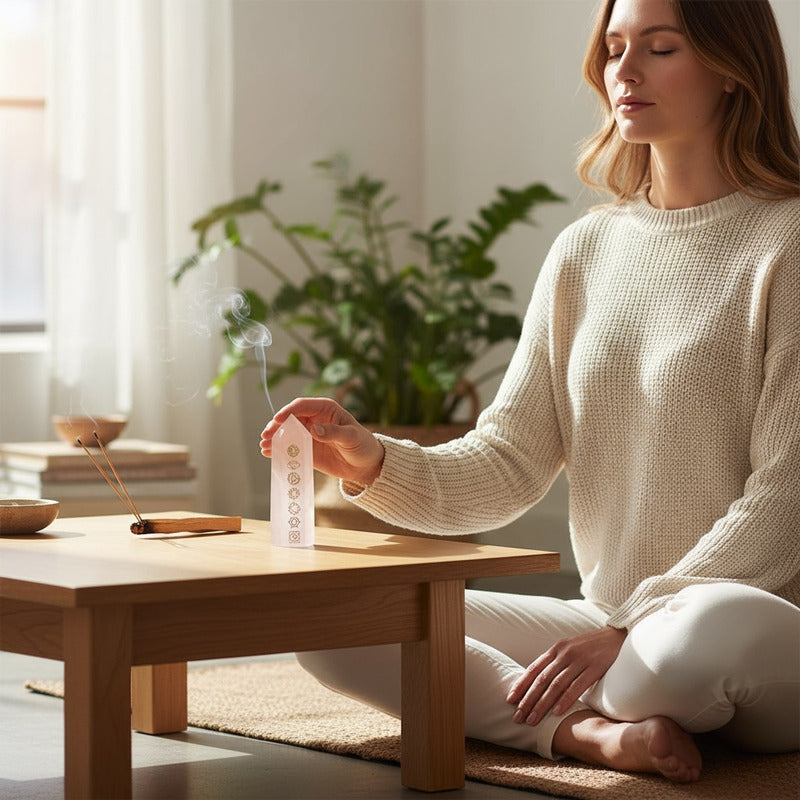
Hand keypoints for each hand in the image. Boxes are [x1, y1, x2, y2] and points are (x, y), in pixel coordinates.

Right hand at [260, 397, 384, 485]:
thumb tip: (313, 430)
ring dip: (275, 439)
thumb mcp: (351, 437)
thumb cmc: (363, 445)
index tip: (277, 420)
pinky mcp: (307, 450)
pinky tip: (269, 454)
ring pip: (287, 433)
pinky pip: (290, 448)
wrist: (366, 465)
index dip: (288, 411)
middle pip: (289, 419)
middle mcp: (314, 419)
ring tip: (264, 446)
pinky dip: (279, 450)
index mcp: (325, 409)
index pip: (302, 406)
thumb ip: (333, 433)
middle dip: (276, 426)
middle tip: (266, 436)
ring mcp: (309, 435)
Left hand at [506, 626, 626, 723]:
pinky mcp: (596, 666)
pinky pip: (578, 685)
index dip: (521, 685)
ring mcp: (580, 659)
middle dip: (528, 700)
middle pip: (542, 679)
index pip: (534, 669)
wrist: (622, 635)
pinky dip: (566, 699)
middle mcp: (565, 653)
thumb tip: (541, 684)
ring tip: (533, 720)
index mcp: (557, 649)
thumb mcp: (572, 650)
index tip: (510, 700)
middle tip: (518, 717)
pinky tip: (557, 712)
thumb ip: (558, 663)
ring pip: (556, 685)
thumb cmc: (594, 647)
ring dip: (543, 704)